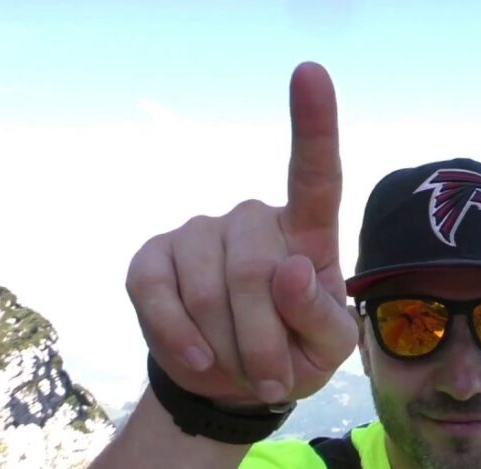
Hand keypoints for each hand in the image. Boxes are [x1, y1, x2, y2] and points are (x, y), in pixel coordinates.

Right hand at [126, 62, 356, 405]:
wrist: (234, 384)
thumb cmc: (295, 354)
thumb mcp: (329, 350)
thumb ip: (322, 317)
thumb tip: (289, 270)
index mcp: (308, 233)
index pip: (315, 175)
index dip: (314, 125)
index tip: (310, 73)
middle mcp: (253, 219)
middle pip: (255, 269)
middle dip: (263, 340)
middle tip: (274, 380)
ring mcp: (198, 232)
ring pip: (206, 289)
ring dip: (226, 347)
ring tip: (241, 369)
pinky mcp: (152, 258)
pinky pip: (156, 296)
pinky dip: (177, 339)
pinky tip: (198, 359)